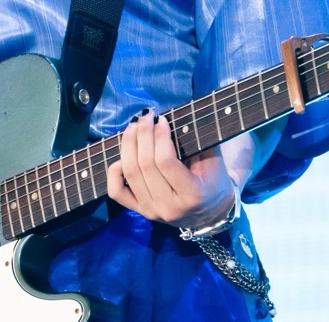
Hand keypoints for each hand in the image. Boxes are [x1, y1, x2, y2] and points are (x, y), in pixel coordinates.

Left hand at [106, 111, 237, 229]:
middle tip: (145, 117)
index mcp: (192, 195)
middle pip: (145, 164)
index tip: (161, 119)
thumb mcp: (212, 161)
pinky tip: (123, 155)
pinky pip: (116, 191)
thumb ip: (194, 142)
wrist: (210, 212)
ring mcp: (151, 211)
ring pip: (130, 173)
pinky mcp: (138, 211)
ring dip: (128, 144)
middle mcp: (169, 207)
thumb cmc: (213, 181)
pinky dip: (114, 170)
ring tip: (133, 126)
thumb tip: (165, 120)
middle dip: (142, 134)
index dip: (159, 136)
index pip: (166, 161)